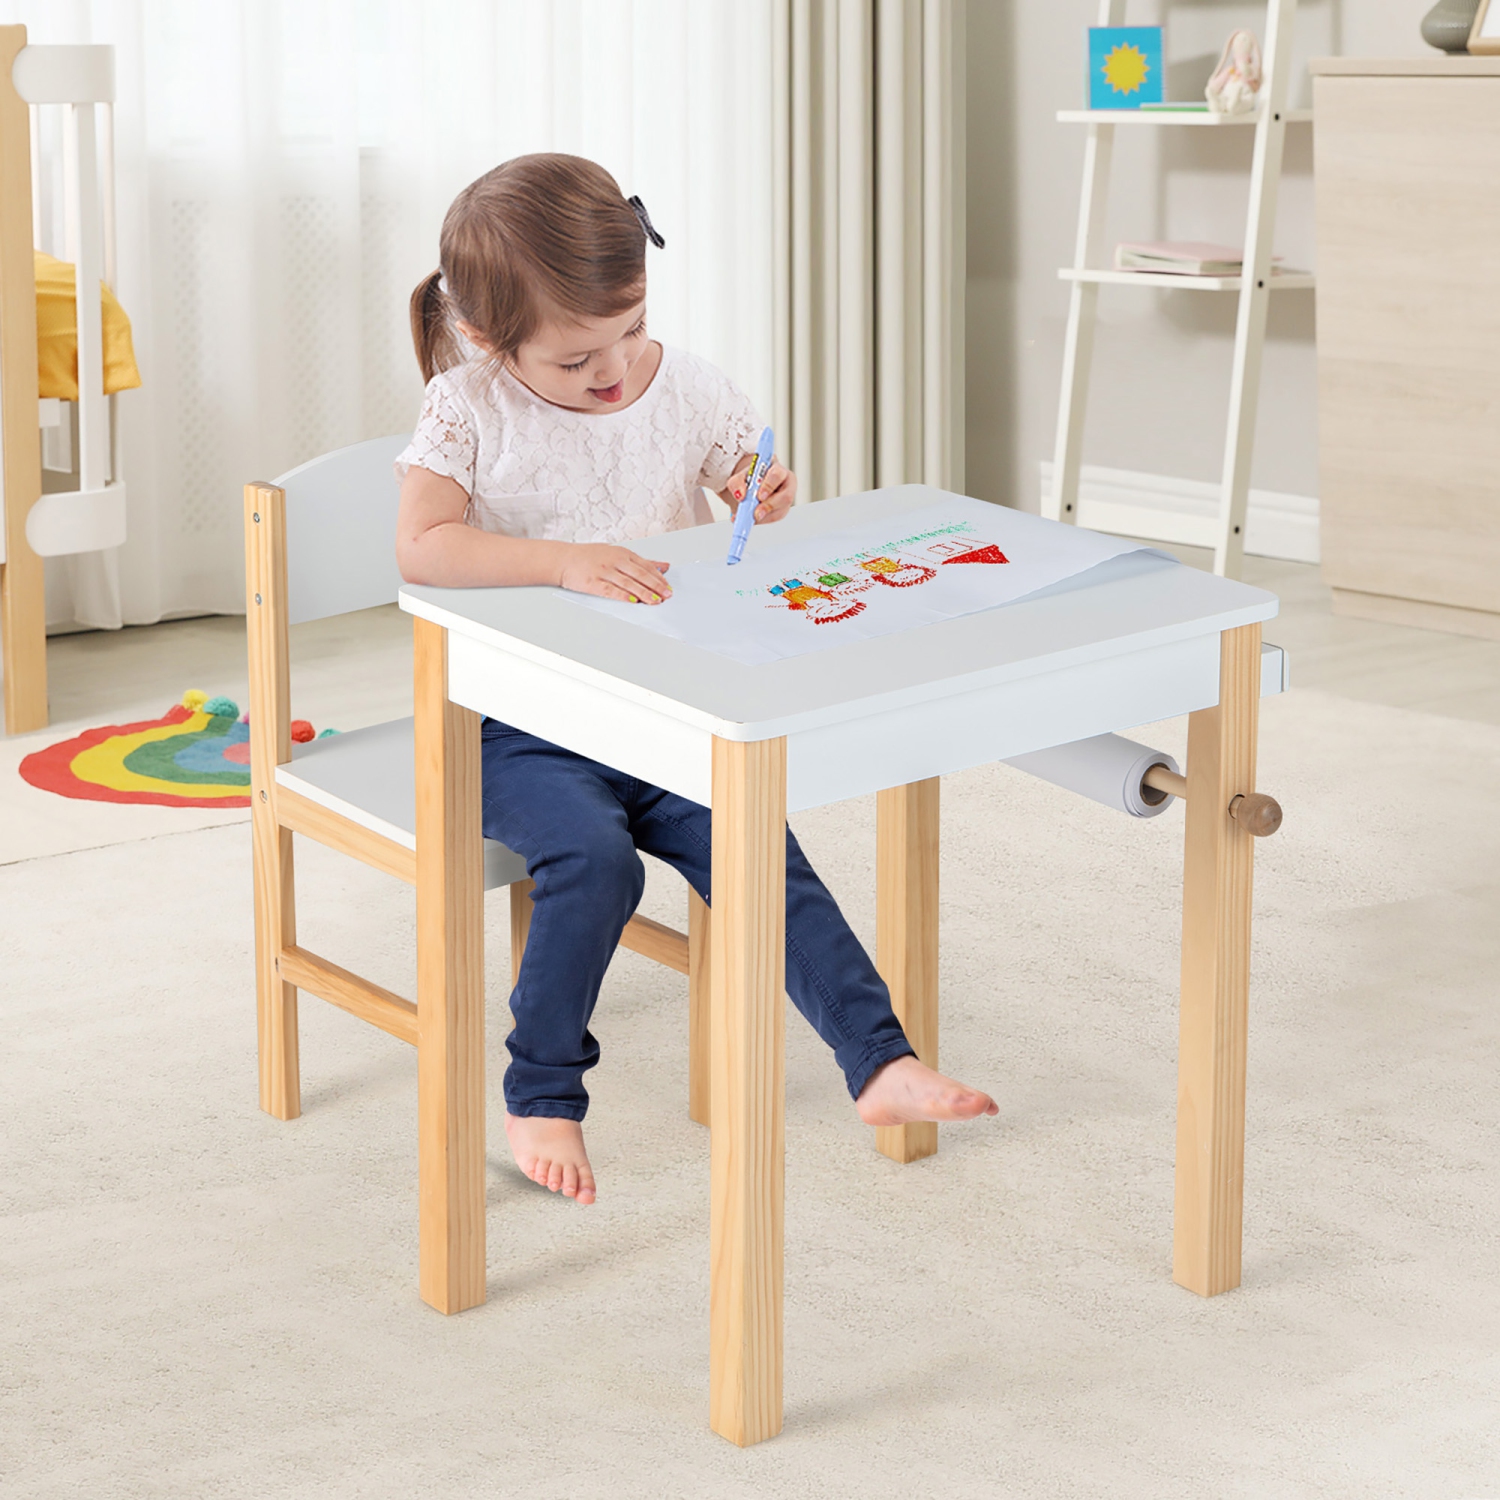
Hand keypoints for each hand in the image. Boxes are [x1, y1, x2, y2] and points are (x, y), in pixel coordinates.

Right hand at [556, 543, 671, 603]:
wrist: (563, 559)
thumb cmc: (590, 556)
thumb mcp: (617, 553)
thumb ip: (641, 562)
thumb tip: (664, 566)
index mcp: (622, 553)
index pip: (645, 566)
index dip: (659, 578)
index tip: (669, 587)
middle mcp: (614, 560)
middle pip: (640, 574)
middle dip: (656, 586)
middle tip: (667, 595)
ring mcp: (604, 571)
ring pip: (628, 583)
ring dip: (644, 593)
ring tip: (655, 601)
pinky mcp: (593, 582)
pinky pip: (611, 590)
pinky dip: (623, 596)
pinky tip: (633, 601)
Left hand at [725, 455, 795, 524]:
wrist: (753, 484)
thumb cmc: (752, 477)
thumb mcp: (741, 476)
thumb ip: (737, 482)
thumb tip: (739, 495)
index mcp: (779, 470)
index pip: (778, 475)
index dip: (769, 486)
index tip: (759, 496)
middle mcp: (787, 485)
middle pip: (785, 497)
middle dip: (769, 506)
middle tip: (756, 513)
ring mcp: (785, 500)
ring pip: (780, 512)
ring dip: (763, 517)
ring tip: (749, 518)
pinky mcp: (781, 511)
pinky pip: (773, 518)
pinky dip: (760, 521)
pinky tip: (751, 520)